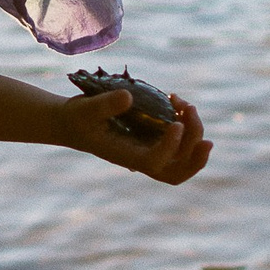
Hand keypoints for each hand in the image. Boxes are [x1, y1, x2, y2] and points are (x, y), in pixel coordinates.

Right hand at [55, 89, 211, 184]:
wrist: (75, 123)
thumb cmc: (78, 118)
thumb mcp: (85, 108)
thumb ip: (105, 105)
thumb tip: (128, 97)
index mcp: (125, 156)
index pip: (153, 162)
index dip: (169, 147)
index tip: (176, 123)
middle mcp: (141, 158)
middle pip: (176, 172)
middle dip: (194, 152)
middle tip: (192, 115)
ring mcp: (150, 151)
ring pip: (183, 158)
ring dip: (194, 134)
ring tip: (185, 105)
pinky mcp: (155, 139)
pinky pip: (180, 141)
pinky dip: (187, 125)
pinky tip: (176, 101)